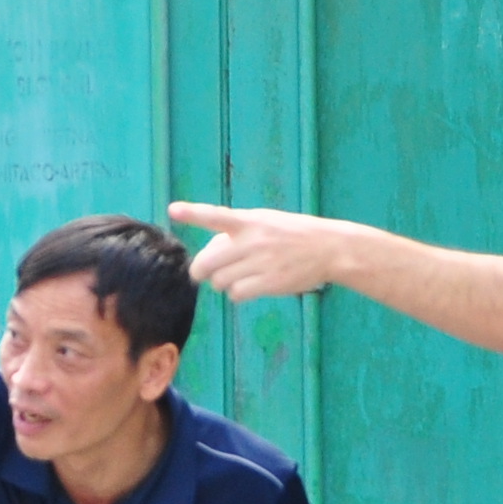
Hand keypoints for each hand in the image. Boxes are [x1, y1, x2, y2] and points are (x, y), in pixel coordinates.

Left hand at [167, 201, 362, 302]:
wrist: (329, 248)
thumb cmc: (292, 234)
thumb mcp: (266, 222)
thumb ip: (237, 233)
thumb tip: (211, 255)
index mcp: (250, 221)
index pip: (216, 215)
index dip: (194, 213)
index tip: (173, 209)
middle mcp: (253, 241)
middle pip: (207, 263)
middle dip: (199, 271)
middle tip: (201, 274)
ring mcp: (261, 262)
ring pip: (220, 281)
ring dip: (223, 282)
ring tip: (239, 276)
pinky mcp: (270, 282)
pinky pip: (237, 294)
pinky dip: (237, 294)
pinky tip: (248, 287)